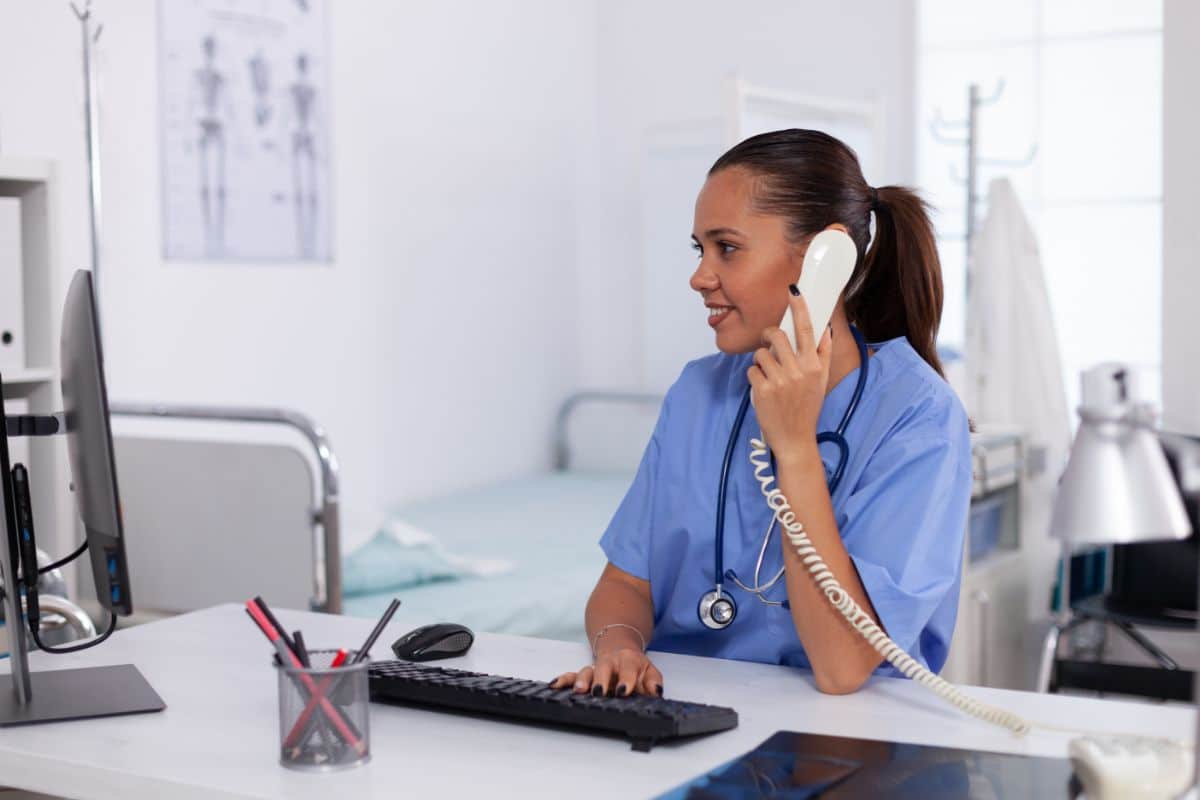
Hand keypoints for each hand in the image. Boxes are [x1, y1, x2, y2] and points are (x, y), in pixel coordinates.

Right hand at [549, 648, 663, 697]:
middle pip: (603, 669)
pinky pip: (572, 676)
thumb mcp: (650, 673)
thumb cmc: (636, 667)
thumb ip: (653, 683)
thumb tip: (656, 693)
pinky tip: (554, 685)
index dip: (626, 680)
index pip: (629, 670)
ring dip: (581, 680)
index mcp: (629, 661)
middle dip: (600, 680)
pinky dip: (563, 680)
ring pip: (586, 671)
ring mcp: (596, 668)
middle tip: (598, 692)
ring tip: (578, 690)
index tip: (623, 692)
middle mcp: (610, 663)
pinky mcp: (585, 674)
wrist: (622, 650)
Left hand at [748, 290, 832, 459]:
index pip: (806, 329)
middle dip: (769, 337)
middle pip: (777, 335)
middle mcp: (798, 371)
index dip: (799, 307)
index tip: (793, 290)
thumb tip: (826, 330)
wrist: (795, 439)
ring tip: (769, 376)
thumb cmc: (807, 408)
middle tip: (770, 345)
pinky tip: (764, 389)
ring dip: (761, 362)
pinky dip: (754, 378)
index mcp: (814, 365)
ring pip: (761, 353)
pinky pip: (752, 370)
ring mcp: (780, 380)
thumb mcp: (821, 382)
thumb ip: (823, 355)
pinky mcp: (763, 390)